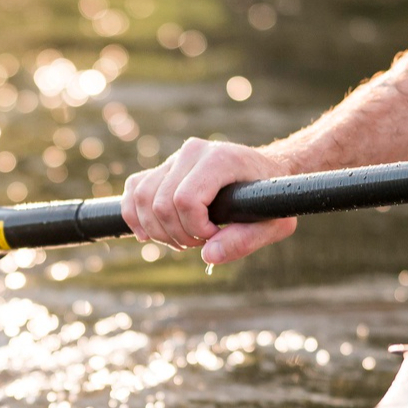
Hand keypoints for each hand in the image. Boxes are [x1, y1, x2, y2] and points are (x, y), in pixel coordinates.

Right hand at [120, 138, 297, 265]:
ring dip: (156, 230)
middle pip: (160, 203)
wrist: (266, 173)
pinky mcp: (162, 168)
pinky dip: (136, 216)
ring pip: (142, 198)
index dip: (194, 228)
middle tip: (200, 242)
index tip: (213, 235)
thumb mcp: (273, 225)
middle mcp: (192, 152)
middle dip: (176, 234)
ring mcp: (174, 158)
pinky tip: (149, 233)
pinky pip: (134, 191)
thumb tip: (209, 256)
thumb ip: (245, 240)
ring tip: (183, 239)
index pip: (185, 199)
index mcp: (219, 159)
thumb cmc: (271, 200)